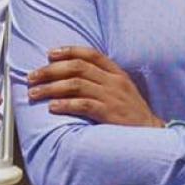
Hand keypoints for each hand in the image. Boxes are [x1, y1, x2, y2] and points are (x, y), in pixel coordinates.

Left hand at [27, 46, 163, 126]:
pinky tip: (52, 107)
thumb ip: (103, 80)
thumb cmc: (132, 113)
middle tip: (32, 77)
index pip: (91, 54)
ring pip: (76, 85)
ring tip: (35, 93)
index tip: (49, 54)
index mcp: (117, 73)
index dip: (68, 51)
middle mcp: (114, 82)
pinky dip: (65, 104)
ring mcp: (112, 97)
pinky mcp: (109, 114)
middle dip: (51, 70)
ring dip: (51, 88)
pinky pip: (83, 105)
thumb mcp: (122, 90)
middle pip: (77, 68)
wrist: (152, 133)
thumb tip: (74, 76)